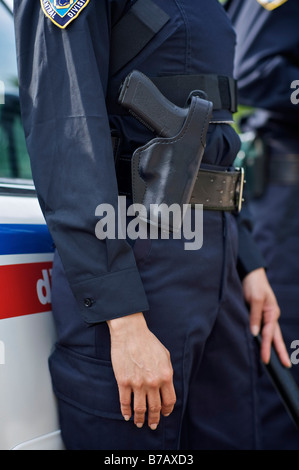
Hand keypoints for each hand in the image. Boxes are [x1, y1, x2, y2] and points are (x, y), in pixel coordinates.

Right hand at [107, 312, 175, 429]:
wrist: (130, 333)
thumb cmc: (148, 341)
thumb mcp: (165, 355)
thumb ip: (167, 372)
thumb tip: (166, 385)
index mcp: (166, 375)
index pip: (169, 400)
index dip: (167, 410)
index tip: (164, 413)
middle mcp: (153, 382)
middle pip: (155, 408)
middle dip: (154, 419)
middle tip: (152, 425)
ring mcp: (137, 383)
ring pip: (140, 408)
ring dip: (140, 419)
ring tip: (139, 423)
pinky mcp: (123, 381)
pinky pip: (125, 402)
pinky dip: (126, 411)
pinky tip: (127, 416)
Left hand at [242, 268, 290, 367]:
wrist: (251, 274)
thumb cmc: (254, 284)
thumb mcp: (254, 298)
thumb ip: (254, 315)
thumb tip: (255, 333)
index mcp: (272, 313)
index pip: (269, 334)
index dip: (266, 347)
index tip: (265, 360)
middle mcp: (271, 316)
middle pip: (275, 337)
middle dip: (280, 352)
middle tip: (285, 366)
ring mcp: (267, 316)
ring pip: (271, 334)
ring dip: (274, 347)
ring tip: (278, 361)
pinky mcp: (260, 314)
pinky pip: (263, 329)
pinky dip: (265, 338)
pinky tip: (264, 345)